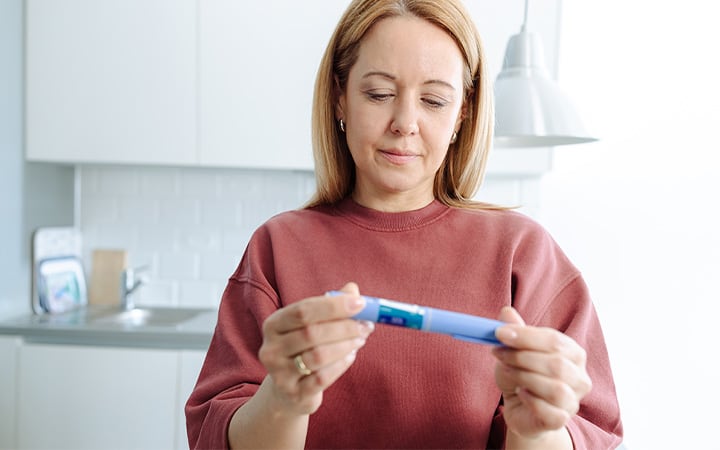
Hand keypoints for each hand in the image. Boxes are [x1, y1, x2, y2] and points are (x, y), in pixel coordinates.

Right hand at [258, 282, 373, 416]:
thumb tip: (353, 290)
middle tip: (366, 325)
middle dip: (344, 327)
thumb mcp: (312, 324)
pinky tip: (350, 356)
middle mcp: (271, 349)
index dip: (333, 306)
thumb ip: (331, 305)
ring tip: (360, 339)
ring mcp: (280, 374)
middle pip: (311, 333)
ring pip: (318, 356)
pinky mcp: (294, 394)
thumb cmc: (303, 348)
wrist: (287, 391)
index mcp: (273, 324)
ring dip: (346, 345)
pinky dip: (342, 364)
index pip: (303, 310)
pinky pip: (323, 378)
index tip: (360, 303)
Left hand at [492, 307, 591, 440]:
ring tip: (507, 372)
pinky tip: (520, 393)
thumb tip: (506, 311)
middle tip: (498, 352)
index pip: (555, 341)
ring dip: (524, 377)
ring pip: (556, 388)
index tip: (500, 333)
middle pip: (557, 364)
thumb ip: (515, 332)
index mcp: (573, 353)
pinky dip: (531, 400)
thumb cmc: (522, 375)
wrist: (520, 409)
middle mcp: (580, 377)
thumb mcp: (515, 350)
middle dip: (522, 356)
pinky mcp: (562, 420)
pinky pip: (550, 412)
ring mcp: (574, 401)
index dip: (526, 336)